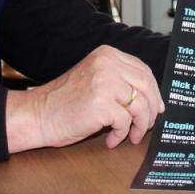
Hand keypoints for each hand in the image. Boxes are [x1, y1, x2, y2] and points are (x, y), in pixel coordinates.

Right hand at [4, 45, 164, 152]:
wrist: (38, 114)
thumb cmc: (64, 101)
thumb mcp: (94, 77)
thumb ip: (119, 79)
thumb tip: (151, 97)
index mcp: (107, 54)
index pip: (143, 70)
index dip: (154, 91)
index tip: (157, 106)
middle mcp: (108, 64)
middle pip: (147, 86)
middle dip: (151, 110)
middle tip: (147, 126)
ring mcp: (105, 82)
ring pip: (141, 106)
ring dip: (139, 125)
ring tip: (131, 136)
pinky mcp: (102, 104)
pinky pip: (125, 122)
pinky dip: (122, 134)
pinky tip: (111, 139)